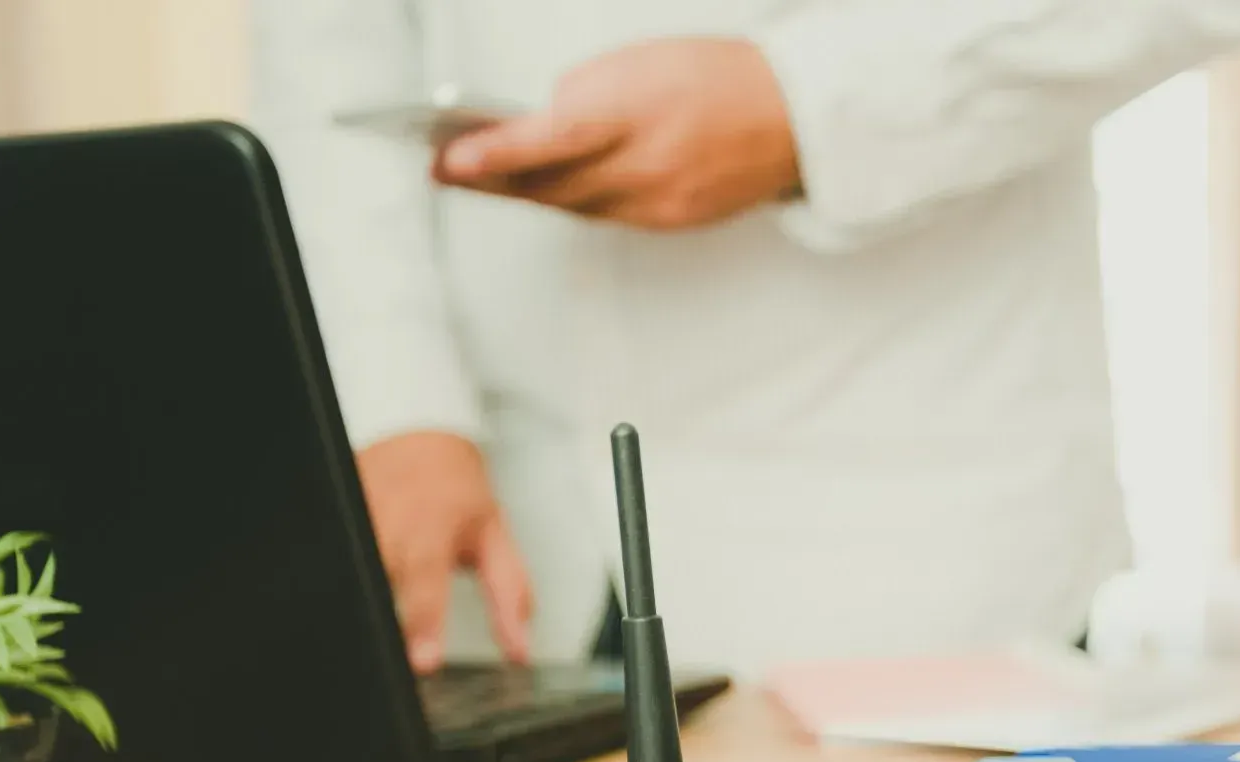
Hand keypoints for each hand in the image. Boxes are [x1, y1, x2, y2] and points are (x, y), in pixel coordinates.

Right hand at [355, 432, 531, 672]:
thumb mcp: (495, 537)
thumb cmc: (456, 488)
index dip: (423, 627)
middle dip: (388, 623)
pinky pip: (338, 558)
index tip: (424, 662)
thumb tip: (520, 650)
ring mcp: (355, 518)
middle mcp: (388, 525)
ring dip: (368, 601)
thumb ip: (508, 596)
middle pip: (378, 588)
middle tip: (398, 654)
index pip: (425, 586)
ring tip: (378, 623)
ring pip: (354, 575)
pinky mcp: (336, 515)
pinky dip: (350, 580)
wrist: (417, 434)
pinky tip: (360, 588)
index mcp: (431, 531)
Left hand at [433, 37, 801, 230]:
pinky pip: (606, 215)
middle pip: (551, 184)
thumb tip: (544, 123)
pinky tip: (550, 186)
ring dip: (528, 190)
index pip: (550, 140)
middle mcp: (647, 167)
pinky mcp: (670, 222)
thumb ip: (586, 94)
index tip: (450, 159)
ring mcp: (659, 202)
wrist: (793, 119)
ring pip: (573, 205)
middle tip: (447, 168)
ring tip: (483, 176)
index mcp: (637, 114)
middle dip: (494, 178)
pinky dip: (575, 199)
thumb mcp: (641, 62)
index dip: (495, 155)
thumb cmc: (719, 77)